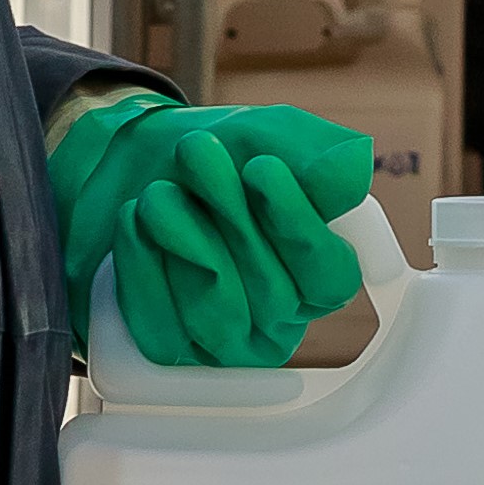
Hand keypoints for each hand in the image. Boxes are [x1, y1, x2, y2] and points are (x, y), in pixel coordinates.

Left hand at [44, 93, 379, 368]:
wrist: (133, 165)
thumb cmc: (217, 156)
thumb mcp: (268, 137)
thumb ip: (314, 157)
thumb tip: (350, 174)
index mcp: (318, 277)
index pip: (328, 277)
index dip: (298, 227)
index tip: (263, 168)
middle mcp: (278, 321)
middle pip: (272, 294)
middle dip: (230, 216)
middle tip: (196, 152)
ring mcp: (222, 343)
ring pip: (216, 313)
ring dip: (184, 241)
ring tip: (159, 190)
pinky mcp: (166, 347)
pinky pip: (159, 321)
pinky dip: (144, 265)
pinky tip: (134, 219)